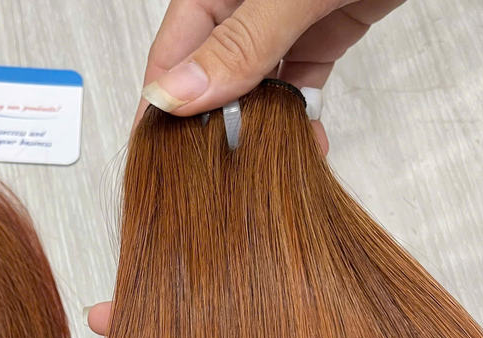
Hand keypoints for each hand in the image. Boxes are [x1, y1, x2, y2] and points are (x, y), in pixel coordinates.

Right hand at [136, 0, 406, 150]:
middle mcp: (242, 4)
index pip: (172, 54)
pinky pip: (299, 82)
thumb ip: (239, 44)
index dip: (164, 108)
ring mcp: (282, 19)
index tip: (160, 156)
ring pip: (256, 85)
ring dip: (260, 127)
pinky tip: (305, 144)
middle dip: (214, 125)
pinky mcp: (322, 31)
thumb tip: (178, 95)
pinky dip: (301, 115)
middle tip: (214, 175)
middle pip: (212, 75)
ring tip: (261, 167)